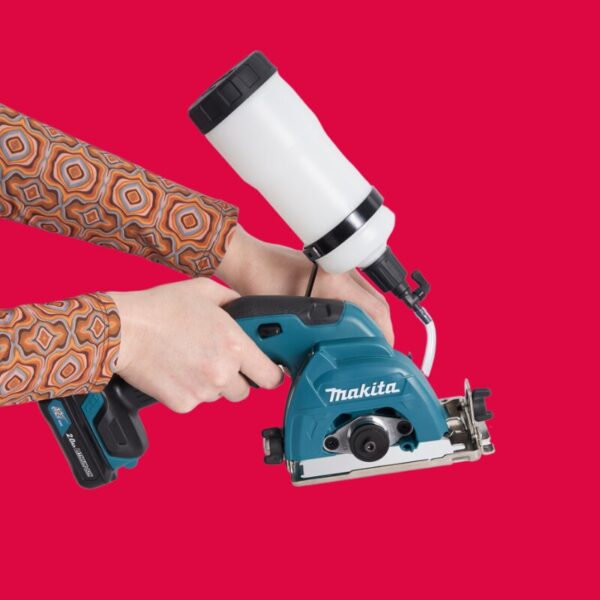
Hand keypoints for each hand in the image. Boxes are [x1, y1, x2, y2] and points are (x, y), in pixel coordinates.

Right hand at [108, 279, 282, 412]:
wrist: (123, 330)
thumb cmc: (161, 308)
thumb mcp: (206, 291)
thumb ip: (235, 302)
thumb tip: (247, 311)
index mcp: (235, 345)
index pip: (270, 377)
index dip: (269, 375)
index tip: (264, 373)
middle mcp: (223, 372)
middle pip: (244, 391)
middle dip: (235, 378)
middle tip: (215, 360)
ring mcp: (203, 391)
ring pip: (218, 396)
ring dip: (210, 384)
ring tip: (189, 359)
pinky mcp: (182, 404)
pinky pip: (194, 402)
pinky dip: (187, 391)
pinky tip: (174, 370)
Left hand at [216, 226, 394, 344]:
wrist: (248, 259)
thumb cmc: (259, 281)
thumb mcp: (287, 316)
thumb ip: (308, 338)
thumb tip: (323, 359)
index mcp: (334, 283)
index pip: (375, 310)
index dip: (384, 333)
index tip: (383, 350)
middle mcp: (342, 271)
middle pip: (378, 303)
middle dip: (381, 328)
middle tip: (377, 349)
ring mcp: (339, 266)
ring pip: (369, 295)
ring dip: (371, 316)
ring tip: (366, 338)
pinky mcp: (332, 267)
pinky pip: (358, 289)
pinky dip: (360, 305)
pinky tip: (351, 321)